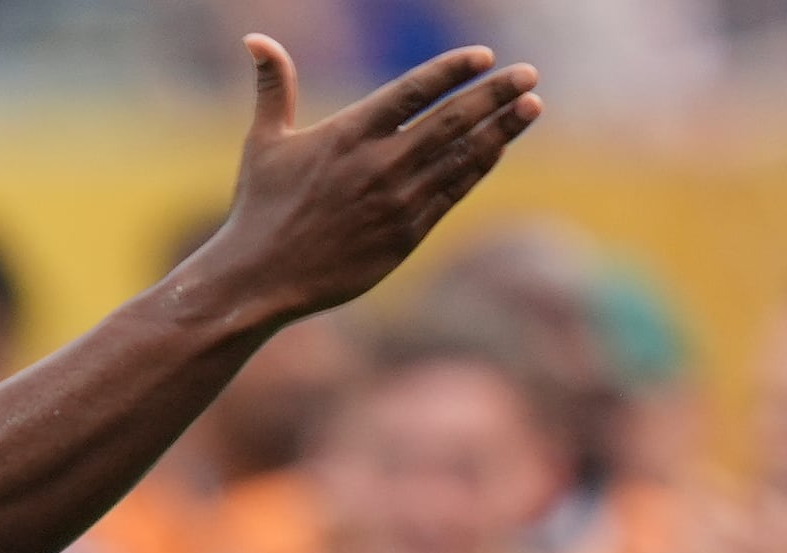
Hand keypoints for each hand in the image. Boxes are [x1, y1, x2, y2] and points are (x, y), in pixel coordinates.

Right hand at [186, 37, 542, 329]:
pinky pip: (453, 193)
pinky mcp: (406, 235)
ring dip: (501, 129)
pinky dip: (479, 168)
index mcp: (348, 134)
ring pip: (461, 157)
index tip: (485, 56)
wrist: (262, 280)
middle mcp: (379, 164)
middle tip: (529, 75)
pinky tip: (499, 148)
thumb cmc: (259, 209)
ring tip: (531, 106)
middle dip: (496, 94)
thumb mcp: (264, 142)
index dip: (453, 70)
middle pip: (451, 119)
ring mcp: (397, 201)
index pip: (413, 90)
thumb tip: (254, 39)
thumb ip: (273, 87)